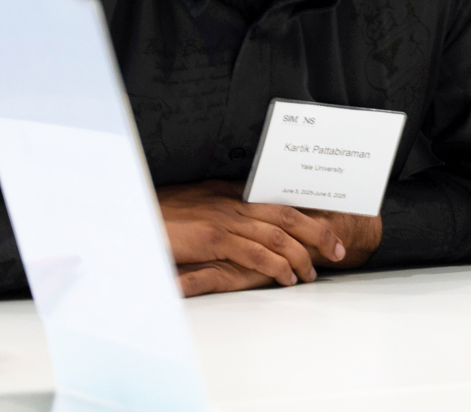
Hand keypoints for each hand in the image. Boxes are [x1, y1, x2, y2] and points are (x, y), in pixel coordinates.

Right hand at [158, 180, 373, 296]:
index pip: (280, 201)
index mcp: (232, 192)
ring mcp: (224, 219)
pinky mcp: (212, 239)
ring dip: (302, 256)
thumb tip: (248, 214)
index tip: (329, 226)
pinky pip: (255, 253)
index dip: (309, 215)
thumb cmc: (161, 214)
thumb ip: (224, 208)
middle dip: (319, 232)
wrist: (132, 215)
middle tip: (339, 250)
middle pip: (289, 215)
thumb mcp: (198, 203)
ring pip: (278, 236)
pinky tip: (287, 278)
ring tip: (313, 273)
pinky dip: (277, 266)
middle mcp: (233, 202)